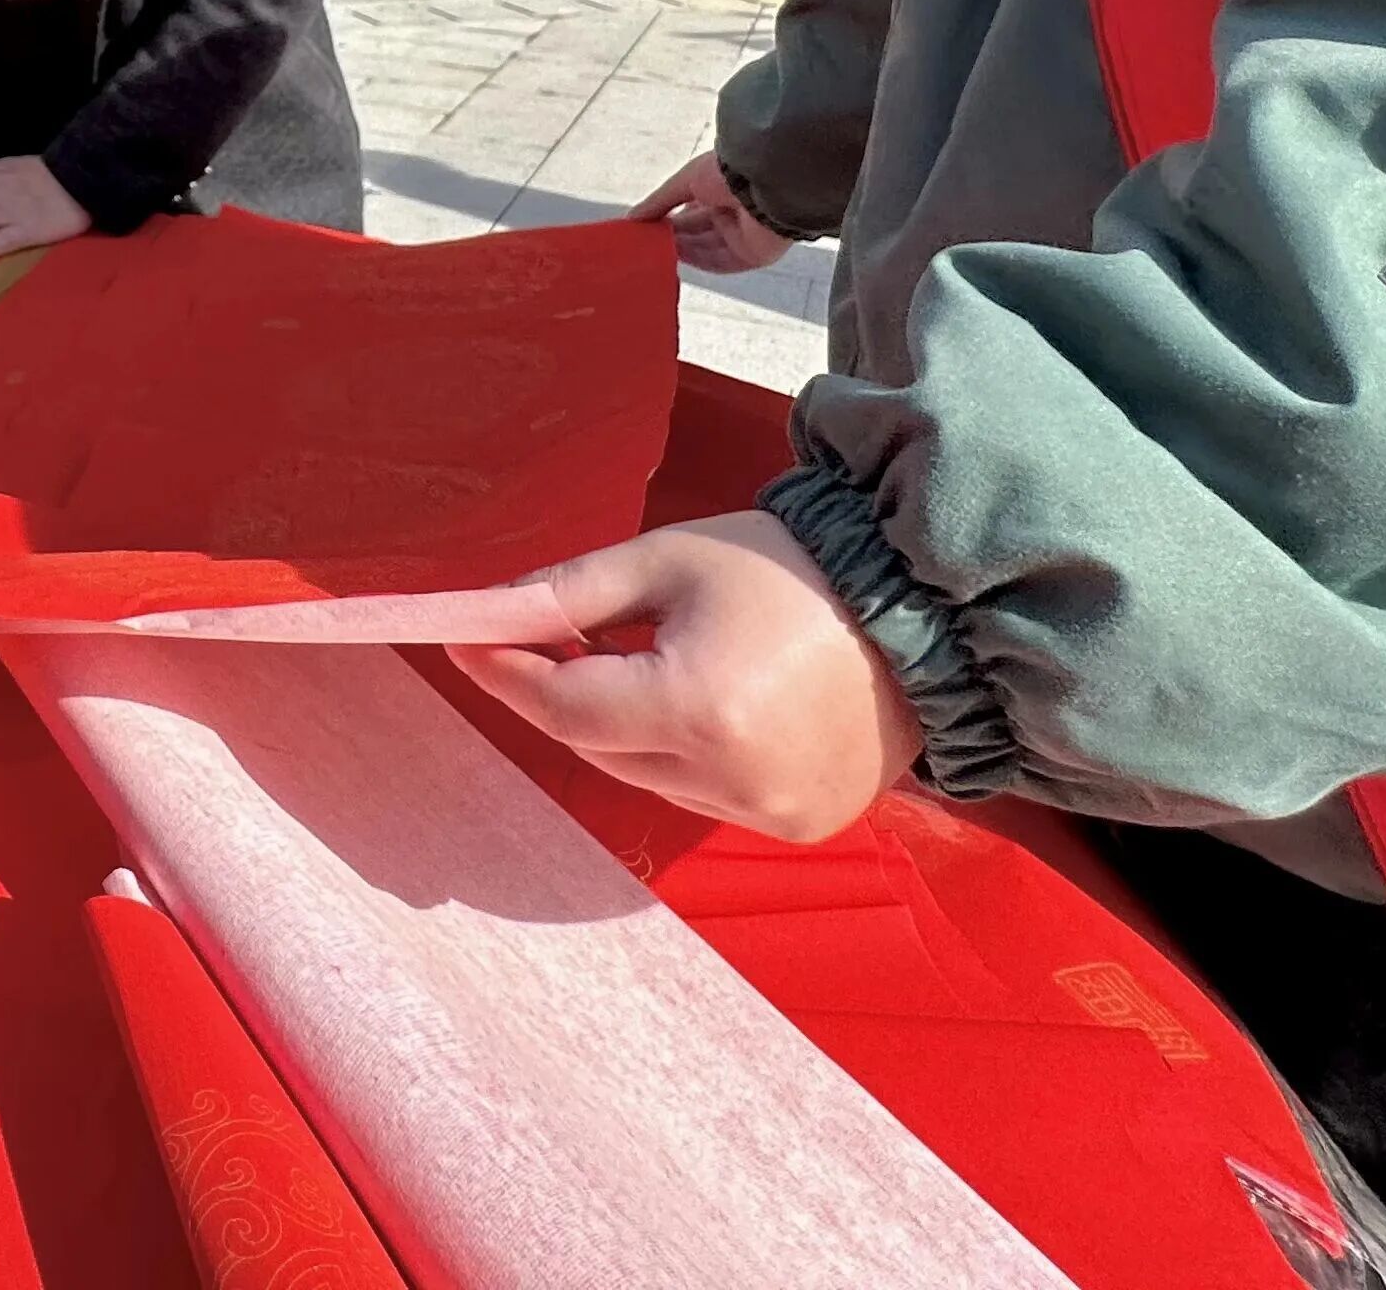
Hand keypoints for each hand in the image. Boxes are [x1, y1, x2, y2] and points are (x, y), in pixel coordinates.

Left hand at [449, 510, 922, 842]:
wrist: (919, 608)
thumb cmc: (791, 570)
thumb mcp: (668, 559)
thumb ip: (569, 592)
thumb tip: (486, 613)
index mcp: (697, 707)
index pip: (563, 708)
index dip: (507, 674)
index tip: (466, 642)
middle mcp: (732, 778)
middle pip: (599, 748)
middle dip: (568, 693)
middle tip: (554, 639)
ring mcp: (770, 813)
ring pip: (646, 777)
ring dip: (627, 728)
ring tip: (660, 660)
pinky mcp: (800, 826)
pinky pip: (703, 796)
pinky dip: (684, 757)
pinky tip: (714, 702)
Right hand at [633, 150, 791, 273]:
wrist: (763, 183)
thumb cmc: (727, 172)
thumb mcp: (685, 181)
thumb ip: (658, 202)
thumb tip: (631, 218)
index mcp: (720, 190)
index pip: (690, 209)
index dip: (667, 218)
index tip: (643, 225)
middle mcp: (732, 212)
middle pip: (696, 231)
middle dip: (670, 235)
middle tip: (643, 241)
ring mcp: (742, 235)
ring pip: (705, 248)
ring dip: (680, 248)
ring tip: (653, 250)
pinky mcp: (751, 255)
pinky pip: (720, 263)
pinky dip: (698, 261)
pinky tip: (676, 258)